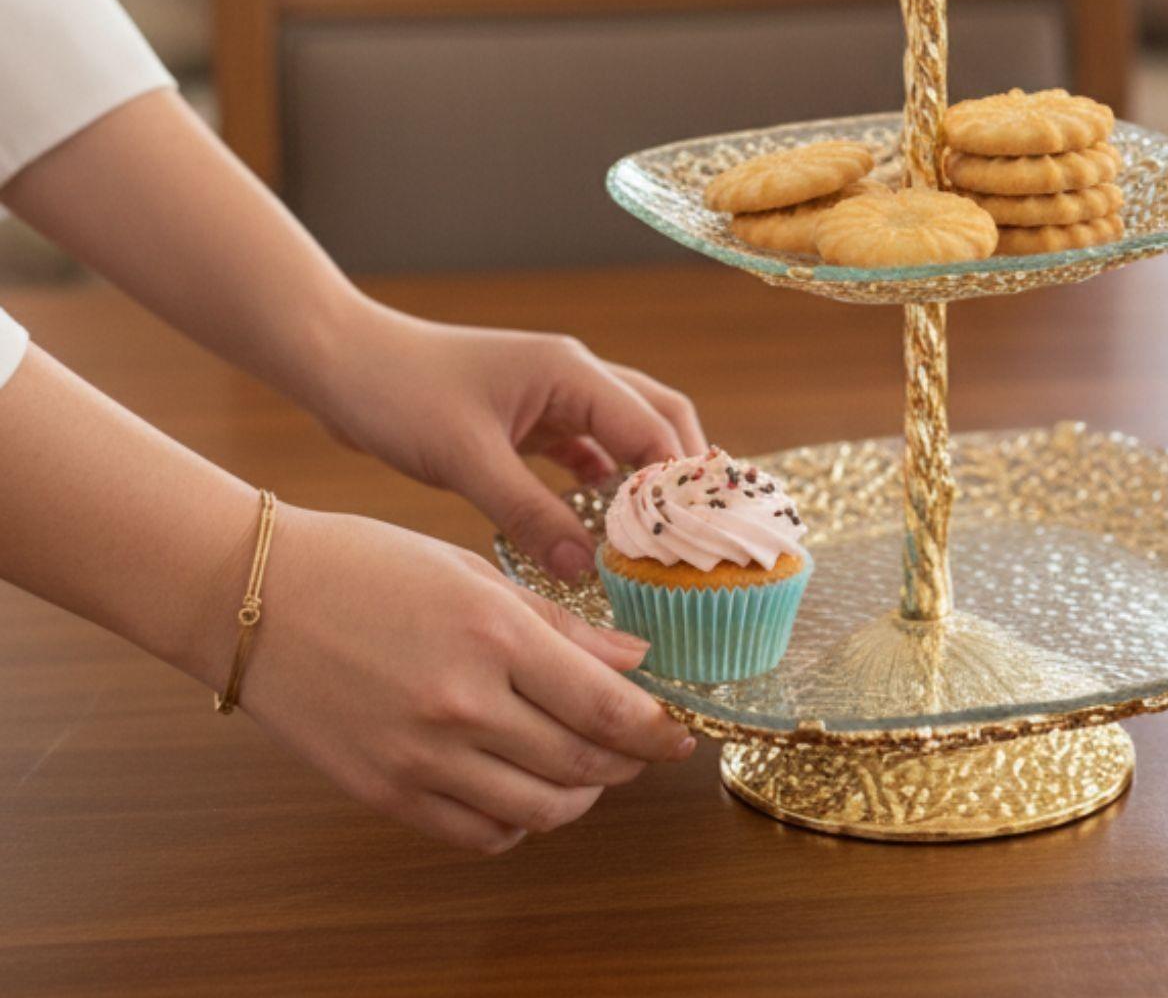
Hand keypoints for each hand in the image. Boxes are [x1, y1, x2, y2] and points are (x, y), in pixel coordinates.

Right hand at [246, 504, 695, 851]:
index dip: (655, 730)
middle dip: (625, 764)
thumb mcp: (472, 572)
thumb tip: (631, 662)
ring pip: (537, 811)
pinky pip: (478, 833)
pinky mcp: (385, 794)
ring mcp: (422, 757)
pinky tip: (522, 791)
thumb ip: (557, 624)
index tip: (680, 734)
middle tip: (640, 751)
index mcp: (493, 634)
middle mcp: (464, 703)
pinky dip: (516, 823)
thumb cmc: (365, 565)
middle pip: (580, 764)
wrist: (256, 599)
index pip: (604, 707)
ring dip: (578, 799)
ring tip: (586, 772)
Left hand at [309, 303, 706, 579]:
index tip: (694, 541)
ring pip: (622, 437)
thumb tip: (588, 568)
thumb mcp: (466, 458)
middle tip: (695, 537)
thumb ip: (529, 512)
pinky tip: (598, 530)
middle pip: (657, 420)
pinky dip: (598, 488)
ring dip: (642, 483)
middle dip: (681, 476)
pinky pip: (582, 453)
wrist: (341, 364)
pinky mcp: (524, 419)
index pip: (653, 427)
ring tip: (657, 543)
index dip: (680, 484)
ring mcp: (549, 397)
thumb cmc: (399, 394)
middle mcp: (572, 377)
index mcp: (571, 372)